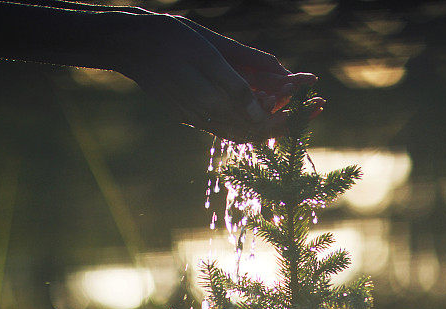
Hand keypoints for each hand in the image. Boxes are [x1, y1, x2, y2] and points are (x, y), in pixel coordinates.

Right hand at [112, 14, 322, 140]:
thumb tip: (266, 105)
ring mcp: (195, 118)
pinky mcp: (188, 114)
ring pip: (241, 130)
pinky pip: (225, 124)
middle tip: (316, 106)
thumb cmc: (169, 40)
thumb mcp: (209, 54)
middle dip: (288, 120)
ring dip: (270, 122)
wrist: (129, 43)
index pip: (259, 123)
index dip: (288, 117)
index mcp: (212, 104)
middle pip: (255, 131)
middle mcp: (206, 117)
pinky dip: (247, 120)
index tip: (310, 107)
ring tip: (294, 111)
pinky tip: (261, 112)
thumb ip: (238, 82)